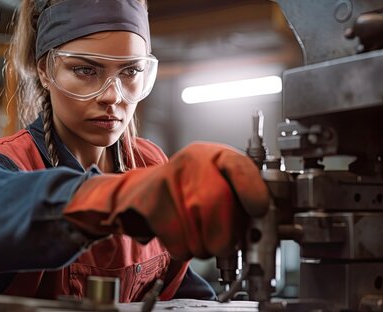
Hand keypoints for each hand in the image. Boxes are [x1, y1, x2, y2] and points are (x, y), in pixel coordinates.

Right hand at [64, 143, 268, 258]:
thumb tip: (267, 225)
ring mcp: (168, 181)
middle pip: (220, 207)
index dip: (253, 192)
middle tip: (224, 241)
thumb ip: (240, 199)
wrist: (139, 192)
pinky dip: (183, 249)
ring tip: (197, 234)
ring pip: (202, 232)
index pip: (240, 168)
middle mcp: (191, 162)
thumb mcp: (216, 183)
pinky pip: (179, 243)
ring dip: (204, 247)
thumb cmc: (186, 191)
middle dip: (226, 236)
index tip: (258, 210)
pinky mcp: (150, 203)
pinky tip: (179, 235)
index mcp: (213, 155)